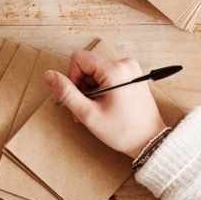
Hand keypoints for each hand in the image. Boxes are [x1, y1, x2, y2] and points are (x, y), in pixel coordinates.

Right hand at [45, 50, 168, 157]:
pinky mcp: (133, 77)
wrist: (151, 141)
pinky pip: (108, 77)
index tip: (77, 98)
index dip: (71, 77)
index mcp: (115, 69)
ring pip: (97, 73)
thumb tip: (49, 75)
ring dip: (91, 91)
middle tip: (85, 110)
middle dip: (82, 87)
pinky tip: (105, 107)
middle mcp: (125, 64)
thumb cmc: (124, 131)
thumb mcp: (89, 114)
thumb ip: (67, 92)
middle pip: (88, 66)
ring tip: (96, 112)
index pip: (79, 59)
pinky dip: (102, 91)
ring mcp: (131, 70)